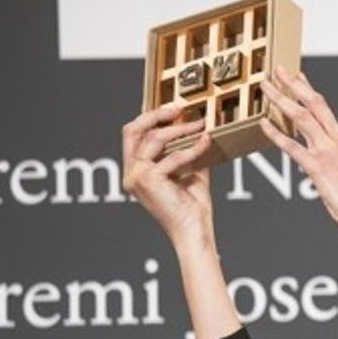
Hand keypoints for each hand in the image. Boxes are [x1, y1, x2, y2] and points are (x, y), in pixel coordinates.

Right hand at [121, 107, 213, 245]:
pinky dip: (192, 148)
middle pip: (131, 130)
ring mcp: (136, 177)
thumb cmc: (192, 206)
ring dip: (180, 129)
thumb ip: (188, 150)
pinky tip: (206, 141)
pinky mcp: (148, 180)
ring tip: (200, 125)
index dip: (152, 118)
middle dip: (155, 115)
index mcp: (136, 170)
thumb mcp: (191, 170)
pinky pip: (172, 156)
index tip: (176, 110)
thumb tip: (198, 127)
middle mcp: (131, 173)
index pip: (133, 135)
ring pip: (153, 139)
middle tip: (180, 110)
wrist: (194, 229)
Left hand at [259, 66, 337, 231]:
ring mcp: (327, 153)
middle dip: (294, 85)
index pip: (324, 108)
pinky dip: (276, 134)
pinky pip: (293, 147)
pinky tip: (263, 124)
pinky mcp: (318, 168)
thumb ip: (329, 164)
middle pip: (313, 104)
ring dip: (282, 100)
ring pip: (302, 118)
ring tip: (265, 88)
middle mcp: (336, 142)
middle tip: (278, 69)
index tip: (297, 76)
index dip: (308, 90)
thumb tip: (311, 163)